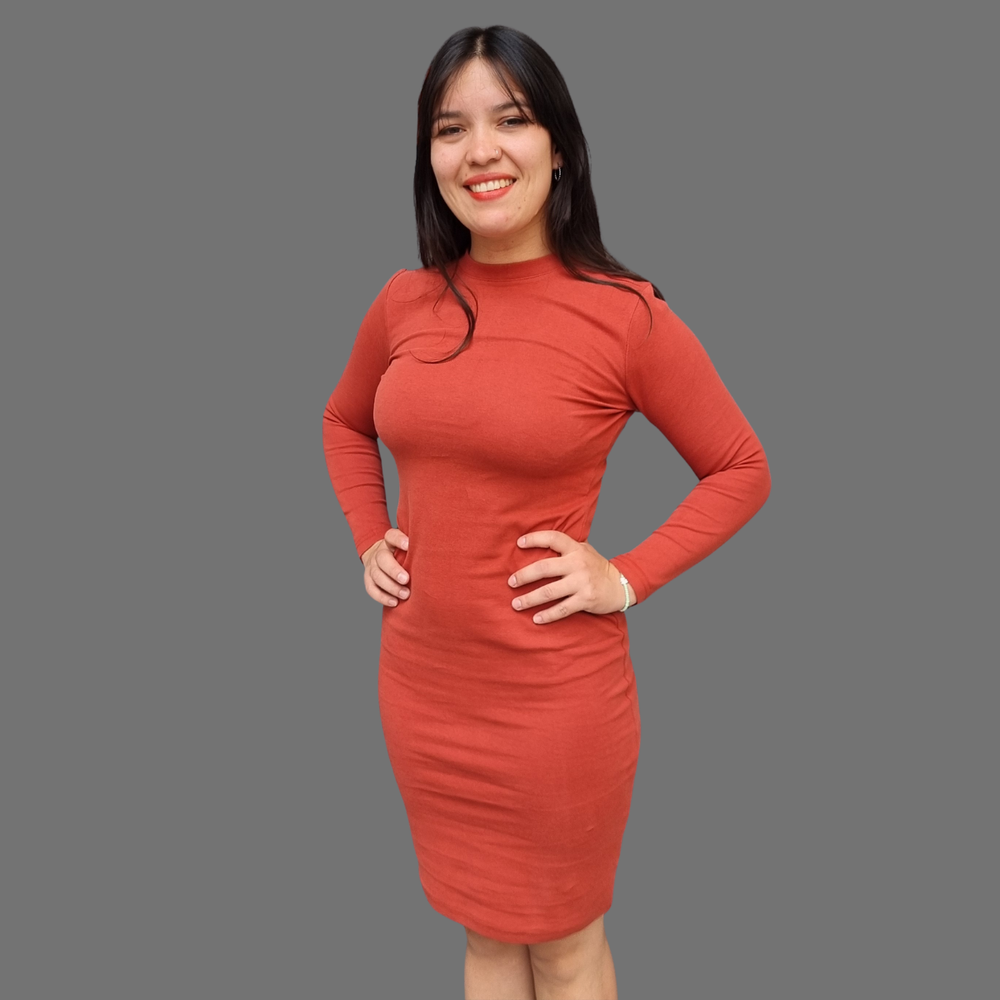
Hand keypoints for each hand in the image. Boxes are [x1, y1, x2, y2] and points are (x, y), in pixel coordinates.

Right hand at [361, 528, 410, 608]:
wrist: (379, 558)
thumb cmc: (402, 554)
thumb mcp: (407, 547)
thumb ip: (418, 547)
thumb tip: (439, 553)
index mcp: (389, 542)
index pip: (391, 536)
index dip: (398, 540)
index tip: (408, 545)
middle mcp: (379, 553)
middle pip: (382, 559)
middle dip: (394, 570)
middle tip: (406, 579)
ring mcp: (372, 566)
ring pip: (377, 575)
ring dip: (391, 587)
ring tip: (405, 595)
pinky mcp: (368, 580)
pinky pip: (371, 589)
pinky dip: (382, 597)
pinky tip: (394, 602)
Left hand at [506, 530, 635, 623]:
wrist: (621, 584)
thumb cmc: (596, 567)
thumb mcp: (584, 550)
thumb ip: (565, 548)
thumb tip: (538, 544)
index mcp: (576, 549)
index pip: (553, 538)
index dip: (535, 539)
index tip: (519, 544)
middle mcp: (577, 564)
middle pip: (544, 568)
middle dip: (524, 576)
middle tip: (511, 582)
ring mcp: (582, 582)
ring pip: (549, 591)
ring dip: (530, 599)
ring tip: (516, 604)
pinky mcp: (585, 600)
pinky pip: (562, 609)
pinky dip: (547, 615)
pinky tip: (535, 619)